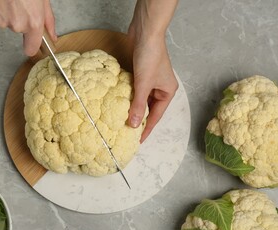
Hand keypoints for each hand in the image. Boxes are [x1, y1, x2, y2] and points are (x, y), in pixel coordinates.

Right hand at [0, 0, 56, 55]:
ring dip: (7, 13)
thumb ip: (48, 21)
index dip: (31, 45)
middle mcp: (17, 25)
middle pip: (19, 30)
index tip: (31, 42)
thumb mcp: (43, 0)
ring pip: (5, 22)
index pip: (31, 49)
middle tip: (20, 3)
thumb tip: (52, 36)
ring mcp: (0, 20)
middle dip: (20, 19)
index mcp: (33, 22)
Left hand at [127, 0, 177, 142]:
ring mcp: (150, 80)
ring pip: (141, 100)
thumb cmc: (150, 56)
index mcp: (167, 92)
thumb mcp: (144, 84)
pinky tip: (120, 104)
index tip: (138, 141)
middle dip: (139, 119)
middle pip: (149, 109)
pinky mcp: (141, 73)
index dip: (147, 129)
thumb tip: (134, 124)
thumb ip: (138, 105)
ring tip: (122, 121)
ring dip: (133, 108)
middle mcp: (160, 87)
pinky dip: (129, 97)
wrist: (146, 32)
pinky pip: (135, 90)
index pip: (156, 116)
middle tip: (127, 133)